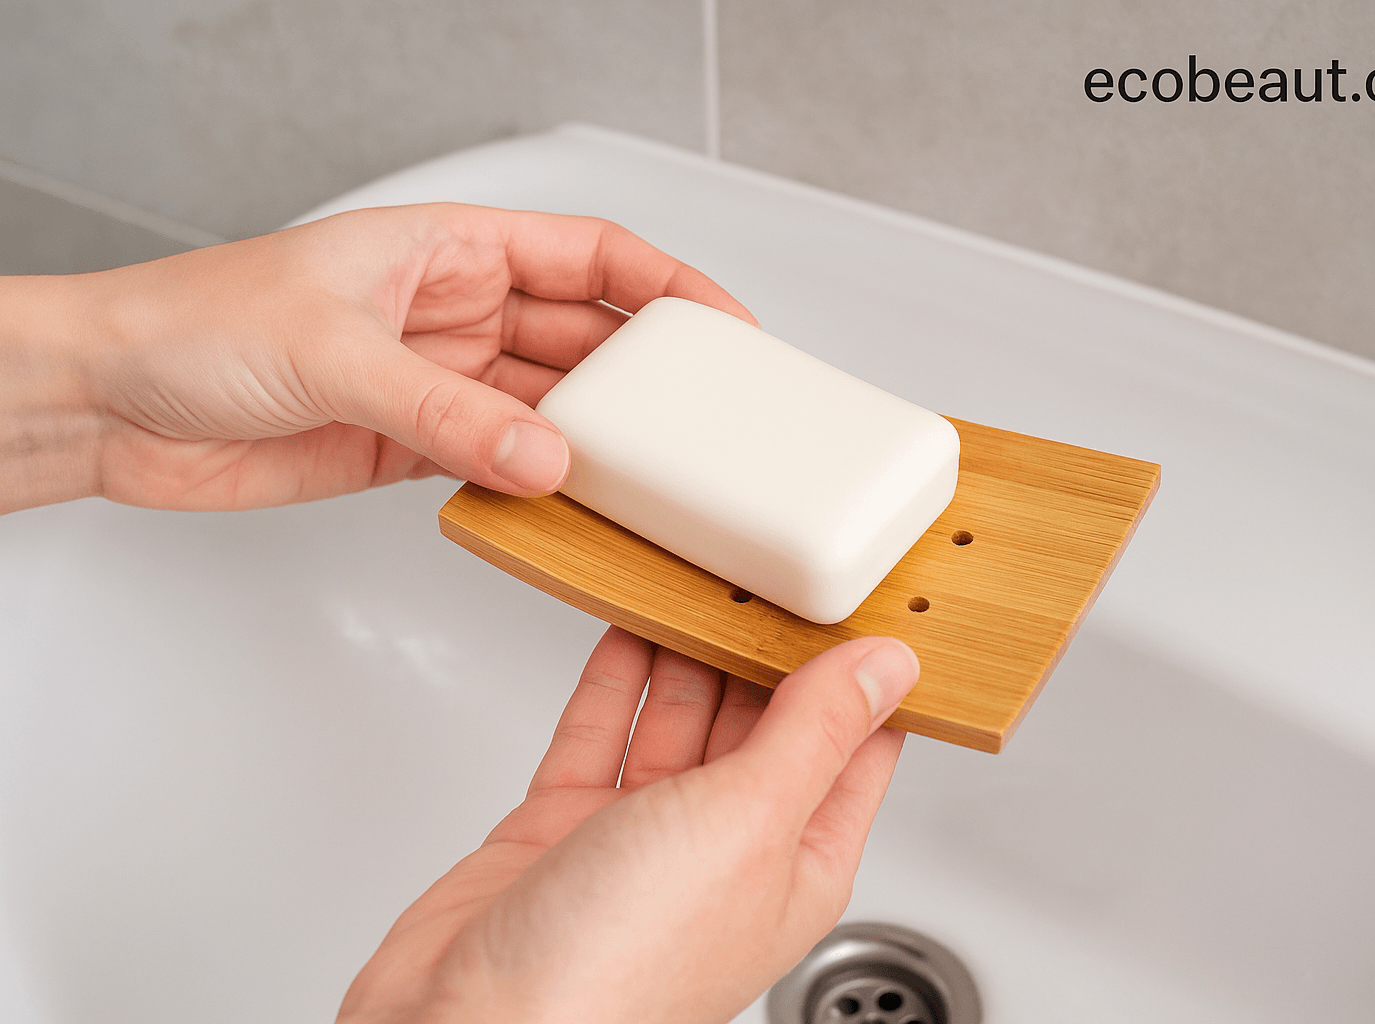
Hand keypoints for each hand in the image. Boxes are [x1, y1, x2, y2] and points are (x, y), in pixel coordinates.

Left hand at [0, 204, 752, 512]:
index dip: (668, 286)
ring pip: (549, 411)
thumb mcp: (334, 354)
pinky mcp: (413, 448)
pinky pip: (502, 465)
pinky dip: (540, 488)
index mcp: (448, 249)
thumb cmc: (193, 326)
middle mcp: (454, 312)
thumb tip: (546, 459)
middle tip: (701, 423)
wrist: (110, 405)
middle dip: (645, 377)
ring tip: (648, 478)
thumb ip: (446, 412)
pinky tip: (570, 508)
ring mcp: (438, 383)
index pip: (590, 256)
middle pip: (584, 339)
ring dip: (595, 443)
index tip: (725, 329)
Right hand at [337, 627, 920, 1023]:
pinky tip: (627, 621)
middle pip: (762, 720)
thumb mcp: (749, 822)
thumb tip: (887, 667)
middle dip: (765, 643)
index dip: (860, 670)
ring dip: (688, 647)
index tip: (858, 593)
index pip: (853, 747)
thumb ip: (814, 734)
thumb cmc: (617, 971)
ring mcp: (640, 838)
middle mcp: (724, 850)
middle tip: (764, 562)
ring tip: (699, 572)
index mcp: (797, 862)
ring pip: (679, 716)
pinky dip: (614, 674)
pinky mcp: (564, 828)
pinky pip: (601, 730)